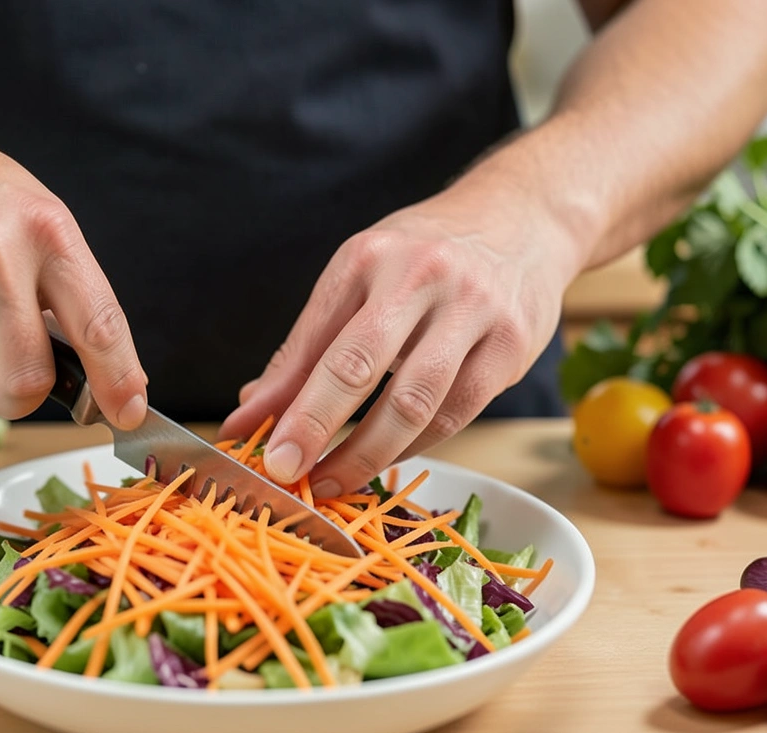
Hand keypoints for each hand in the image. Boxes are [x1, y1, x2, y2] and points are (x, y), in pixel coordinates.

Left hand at [219, 183, 582, 495]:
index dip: (278, 398)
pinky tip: (388, 459)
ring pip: (413, 402)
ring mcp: (472, 310)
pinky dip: (416, 446)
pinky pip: (456, 413)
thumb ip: (307, 348)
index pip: (312, 339)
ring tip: (331, 482)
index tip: (243, 439)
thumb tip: (252, 410)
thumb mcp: (360, 278)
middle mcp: (418, 277)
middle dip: (314, 425)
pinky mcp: (511, 344)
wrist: (523, 217)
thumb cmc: (425, 255)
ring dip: (366, 454)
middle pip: (357, 366)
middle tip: (284, 470)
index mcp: (367, 258)